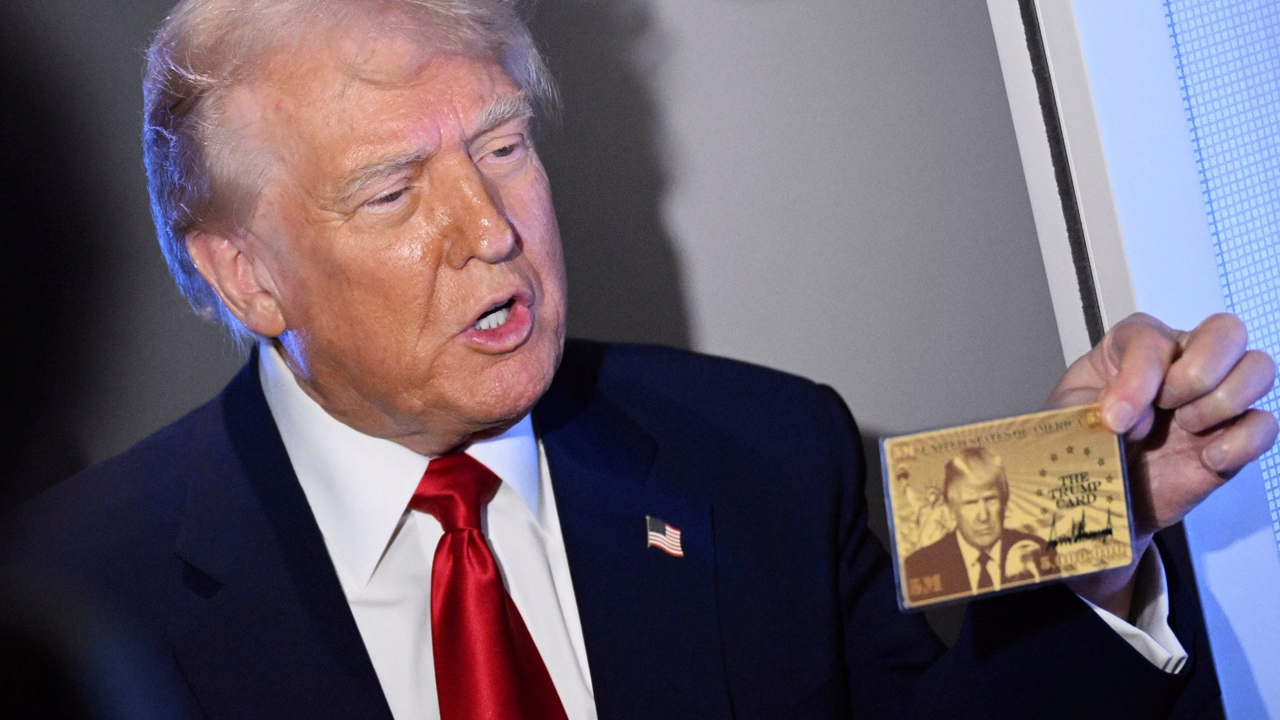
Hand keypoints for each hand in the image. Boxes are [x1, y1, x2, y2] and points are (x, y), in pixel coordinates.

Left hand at [1046, 313, 1276, 617]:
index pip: (1153, 338)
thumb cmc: (1082, 442)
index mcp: (1135, 346)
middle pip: (1226, 331)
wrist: (1094, 495)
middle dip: (1198, 371)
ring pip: (1258, 367)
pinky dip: (1242, 441)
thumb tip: (1132, 416)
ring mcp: (1212, 399)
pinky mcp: (1232, 439)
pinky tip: (1207, 457)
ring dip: (1222, 401)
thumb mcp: (1068, 416)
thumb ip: (1093, 406)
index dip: (1139, 377)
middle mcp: (1182, 362)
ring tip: (1186, 427)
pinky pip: (1265, 425)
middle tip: (1166, 405)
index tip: (1116, 418)